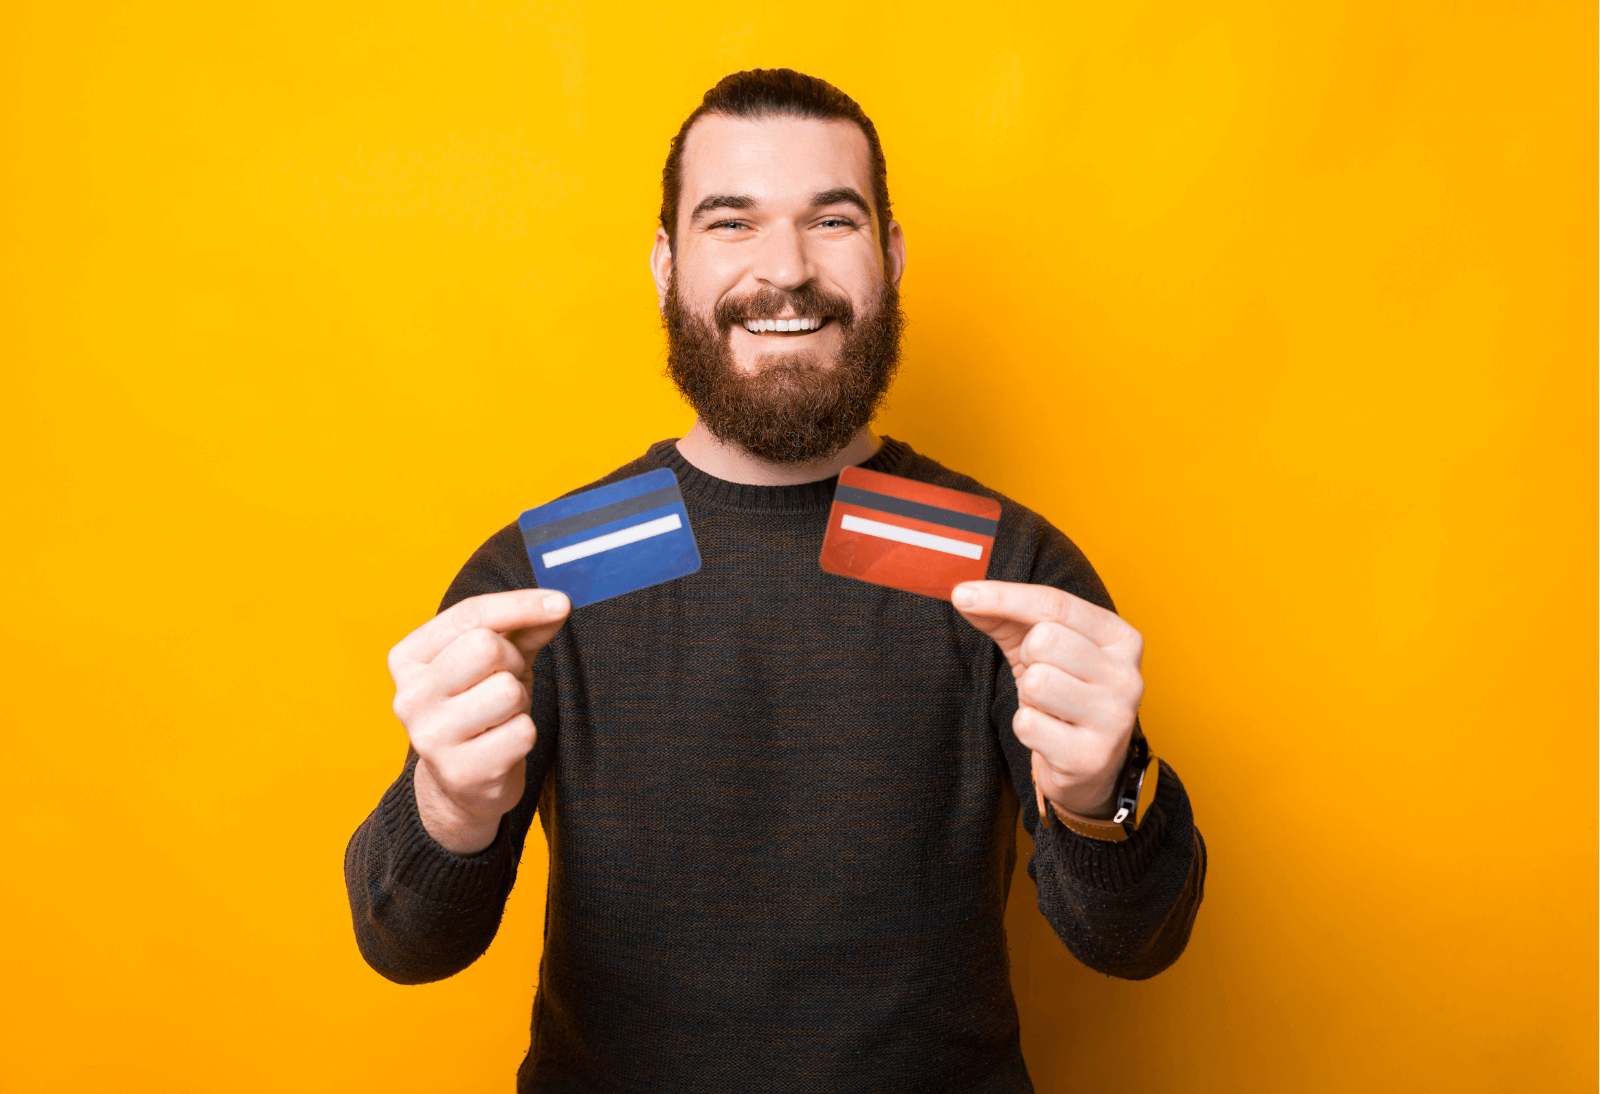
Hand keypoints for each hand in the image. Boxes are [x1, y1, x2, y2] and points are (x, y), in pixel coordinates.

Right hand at [387, 589, 570, 853]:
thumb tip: (558, 604)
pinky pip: (522, 731)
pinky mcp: (460, 772)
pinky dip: (524, 733)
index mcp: (408, 659)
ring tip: (502, 715)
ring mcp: (430, 737)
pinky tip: (502, 743)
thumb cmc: (478, 707)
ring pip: (507, 691)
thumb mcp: (494, 661)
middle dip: (512, 662)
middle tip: (506, 682)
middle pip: (487, 647)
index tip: (561, 602)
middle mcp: (409, 696)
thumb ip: (523, 628)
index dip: (520, 604)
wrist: (461, 783)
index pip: (469, 615)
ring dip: (520, 701)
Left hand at [952, 581, 1143, 820]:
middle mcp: (1127, 675)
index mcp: (1120, 638)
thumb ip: (1006, 616)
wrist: (1087, 766)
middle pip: (1045, 640)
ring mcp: (1114, 718)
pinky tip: (1048, 733)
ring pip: (1037, 682)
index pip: (1055, 604)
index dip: (1004, 596)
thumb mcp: (1039, 647)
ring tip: (1047, 706)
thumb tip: (964, 594)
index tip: (963, 594)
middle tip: (1041, 676)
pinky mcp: (1091, 756)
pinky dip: (1026, 727)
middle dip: (1027, 658)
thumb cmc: (1063, 695)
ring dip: (1028, 695)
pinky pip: (1029, 724)